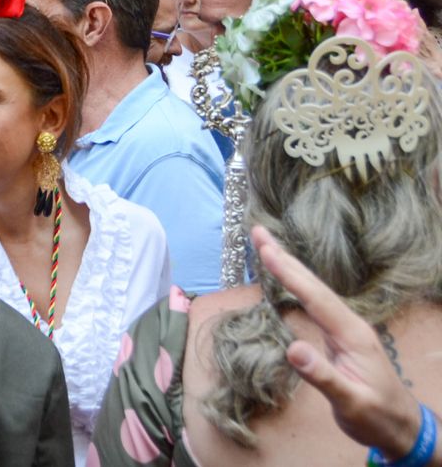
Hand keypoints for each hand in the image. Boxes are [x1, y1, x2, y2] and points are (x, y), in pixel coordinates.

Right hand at [252, 226, 425, 459]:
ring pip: (313, 291)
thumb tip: (291, 349)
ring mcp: (345, 330)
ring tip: (266, 247)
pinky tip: (288, 280)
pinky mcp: (340, 337)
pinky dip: (296, 285)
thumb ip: (322, 375)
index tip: (265, 248)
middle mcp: (349, 325)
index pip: (315, 297)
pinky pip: (314, 303)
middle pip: (314, 285)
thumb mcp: (349, 401)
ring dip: (289, 267)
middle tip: (258, 231)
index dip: (289, 272)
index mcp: (352, 334)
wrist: (401, 428)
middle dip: (285, 258)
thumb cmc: (376, 417)